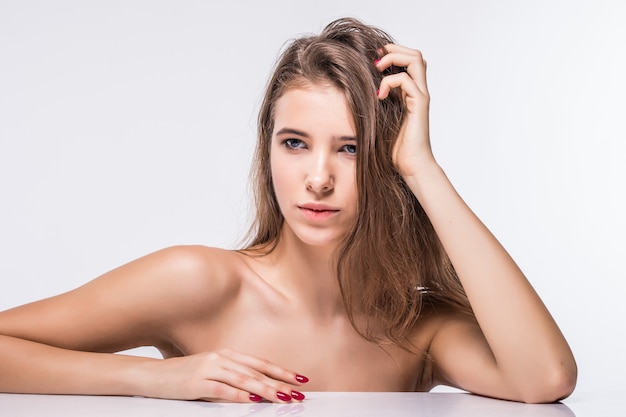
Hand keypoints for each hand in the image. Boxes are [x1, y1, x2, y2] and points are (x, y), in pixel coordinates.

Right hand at [140, 349, 307, 402]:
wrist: (151, 375)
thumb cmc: (182, 376)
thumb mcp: (211, 372)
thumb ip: (232, 379)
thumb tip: (257, 392)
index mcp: (227, 355)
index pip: (260, 364)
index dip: (281, 371)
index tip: (300, 379)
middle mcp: (221, 358)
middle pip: (256, 372)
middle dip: (280, 383)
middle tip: (299, 392)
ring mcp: (208, 369)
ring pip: (243, 380)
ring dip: (265, 390)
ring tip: (282, 398)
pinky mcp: (196, 382)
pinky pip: (221, 389)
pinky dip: (238, 396)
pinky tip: (251, 402)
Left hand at [375, 44, 434, 178]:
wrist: (410, 166)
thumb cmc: (394, 148)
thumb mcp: (378, 120)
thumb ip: (373, 104)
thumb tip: (351, 92)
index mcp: (409, 93)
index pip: (407, 61)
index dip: (390, 54)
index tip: (370, 60)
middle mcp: (418, 91)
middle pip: (415, 54)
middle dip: (393, 50)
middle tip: (374, 58)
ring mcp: (421, 96)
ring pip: (416, 59)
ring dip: (394, 57)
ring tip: (377, 69)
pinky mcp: (420, 104)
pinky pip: (407, 80)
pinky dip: (389, 82)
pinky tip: (378, 96)